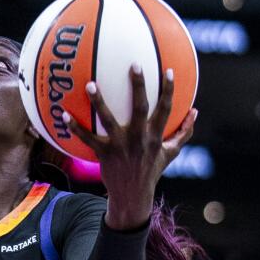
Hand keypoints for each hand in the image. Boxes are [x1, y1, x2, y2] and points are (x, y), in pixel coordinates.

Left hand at [63, 66, 196, 229]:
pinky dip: (75, 127)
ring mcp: (120, 145)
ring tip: (90, 84)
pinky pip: (87, 138)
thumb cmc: (151, 170)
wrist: (133, 195)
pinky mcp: (104, 153)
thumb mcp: (170, 153)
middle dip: (139, 85)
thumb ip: (183, 132)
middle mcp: (139, 137)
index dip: (169, 91)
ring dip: (99, 101)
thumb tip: (196, 112)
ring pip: (108, 119)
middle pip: (140, 107)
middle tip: (134, 64)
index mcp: (156, 136)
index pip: (166, 109)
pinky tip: (63, 114)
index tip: (169, 71)